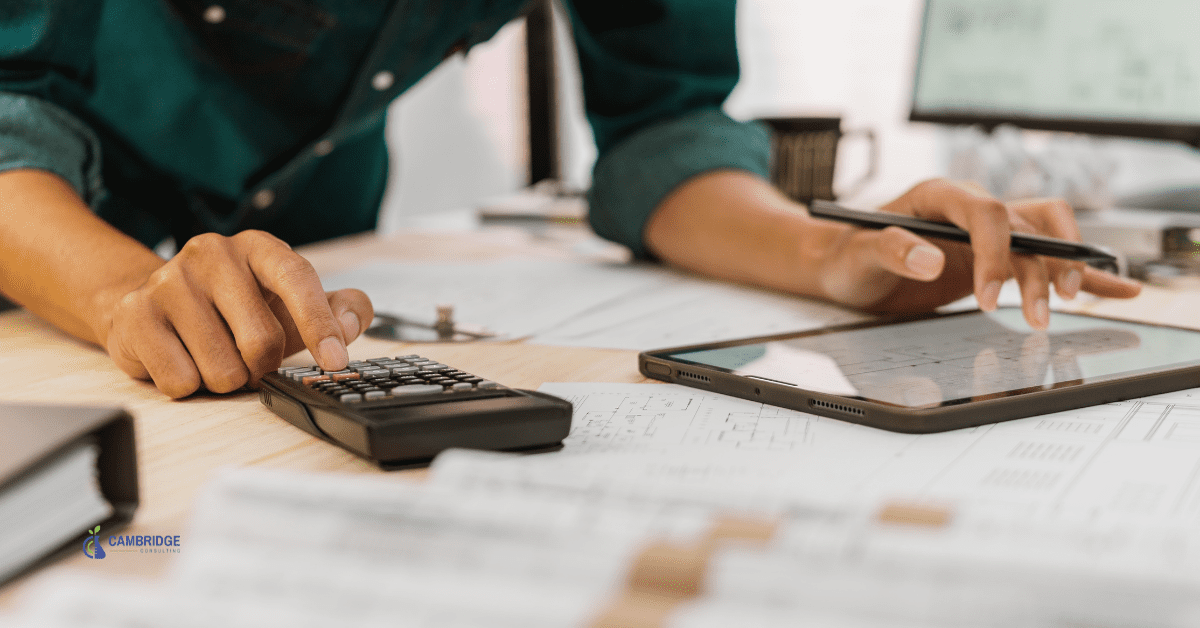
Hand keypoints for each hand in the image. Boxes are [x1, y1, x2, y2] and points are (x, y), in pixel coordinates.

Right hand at [100, 230, 372, 397]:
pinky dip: (189, 385)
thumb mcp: (292, 305)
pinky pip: (180, 381)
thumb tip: (350, 323)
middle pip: (261, 341)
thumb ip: (339, 310)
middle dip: (264, 367)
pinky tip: (181, 358)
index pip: (298, 279)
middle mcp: (213, 253)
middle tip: (252, 360)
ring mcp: (169, 281)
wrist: (155, 306)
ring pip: (222, 370)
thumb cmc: (236, 309)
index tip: (336, 362)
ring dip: (225, 380)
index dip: (320, 324)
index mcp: (258, 247)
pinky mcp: (136, 315)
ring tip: (212, 355)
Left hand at [814, 179, 1140, 327]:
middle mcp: (971, 208)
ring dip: (1065, 266)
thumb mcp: (858, 253)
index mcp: (939, 196)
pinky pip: (1047, 257)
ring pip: (1046, 236)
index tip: (988, 299)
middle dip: (1043, 265)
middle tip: (1041, 311)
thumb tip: (929, 258)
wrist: (844, 263)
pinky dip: (1081, 272)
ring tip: (1071, 302)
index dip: (994, 254)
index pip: (986, 213)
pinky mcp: (997, 256)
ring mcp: (988, 231)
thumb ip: (891, 250)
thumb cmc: (847, 253)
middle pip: (1026, 225)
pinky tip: (1116, 288)